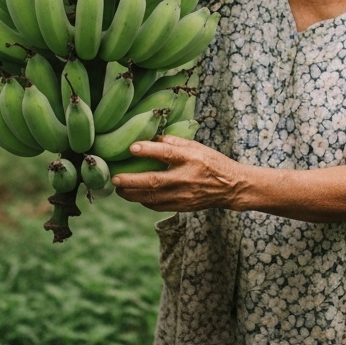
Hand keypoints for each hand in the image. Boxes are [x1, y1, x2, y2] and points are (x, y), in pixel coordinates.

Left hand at [112, 136, 248, 212]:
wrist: (231, 187)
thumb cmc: (212, 162)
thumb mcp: (197, 147)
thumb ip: (175, 142)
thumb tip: (152, 137)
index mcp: (192, 159)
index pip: (167, 154)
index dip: (149, 150)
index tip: (131, 147)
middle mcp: (187, 178)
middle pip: (155, 181)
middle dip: (131, 181)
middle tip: (114, 178)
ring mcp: (184, 195)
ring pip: (152, 198)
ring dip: (132, 194)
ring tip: (118, 189)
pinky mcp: (182, 206)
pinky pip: (158, 206)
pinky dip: (144, 201)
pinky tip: (135, 195)